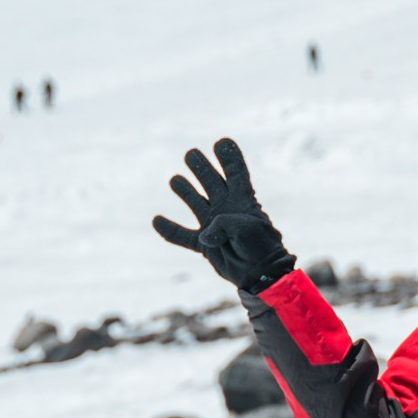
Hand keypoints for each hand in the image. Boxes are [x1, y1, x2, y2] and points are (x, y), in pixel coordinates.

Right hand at [151, 138, 296, 292]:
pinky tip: (156, 220)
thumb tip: (205, 233)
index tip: (221, 142)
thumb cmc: (260, 248)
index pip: (235, 172)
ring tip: (175, 180)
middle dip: (200, 166)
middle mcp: (226, 207)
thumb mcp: (247, 230)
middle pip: (210, 180)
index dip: (229, 157)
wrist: (260, 275)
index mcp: (243, 199)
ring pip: (195, 201)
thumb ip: (224, 225)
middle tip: (191, 154)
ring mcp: (213, 225)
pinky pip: (183, 236)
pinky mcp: (204, 245)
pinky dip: (170, 230)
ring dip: (185, 190)